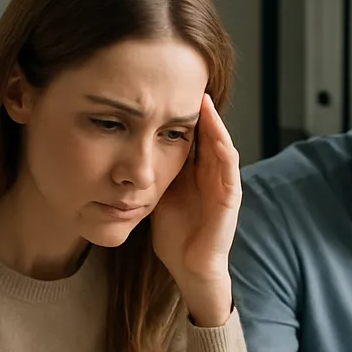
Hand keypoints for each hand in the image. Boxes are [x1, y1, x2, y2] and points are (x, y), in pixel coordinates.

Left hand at [151, 93, 239, 326]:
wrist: (189, 268)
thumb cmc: (175, 235)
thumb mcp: (157, 194)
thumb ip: (150, 172)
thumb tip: (120, 148)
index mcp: (194, 173)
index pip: (191, 135)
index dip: (182, 113)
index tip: (168, 89)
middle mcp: (211, 176)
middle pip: (208, 135)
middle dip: (201, 111)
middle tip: (191, 83)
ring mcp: (223, 188)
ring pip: (222, 148)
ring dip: (216, 126)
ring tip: (206, 103)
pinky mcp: (230, 203)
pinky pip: (230, 174)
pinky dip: (225, 154)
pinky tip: (218, 138)